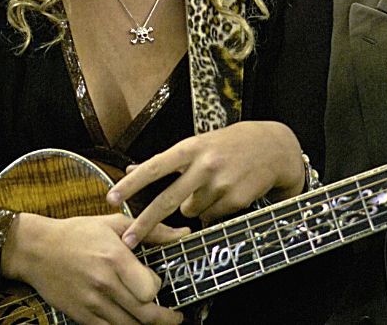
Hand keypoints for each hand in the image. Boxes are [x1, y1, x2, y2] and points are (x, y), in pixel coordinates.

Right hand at [1, 213, 187, 324]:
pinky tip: (131, 323)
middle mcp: (104, 284)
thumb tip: (184, 234)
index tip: (157, 283)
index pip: (149, 289)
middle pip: (144, 314)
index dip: (158, 288)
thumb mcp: (115, 224)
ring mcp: (91, 303)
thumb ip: (153, 232)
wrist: (36, 249)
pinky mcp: (79, 315)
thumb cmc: (78, 233)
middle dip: (165, 318)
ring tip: (156, 321)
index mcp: (115, 259)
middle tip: (176, 318)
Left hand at [107, 121, 305, 247]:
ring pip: (191, 211)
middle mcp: (205, 165)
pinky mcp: (236, 200)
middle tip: (128, 241)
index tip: (112, 198)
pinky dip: (214, 210)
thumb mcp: (198, 144)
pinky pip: (211, 216)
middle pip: (167, 200)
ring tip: (212, 188)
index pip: (155, 167)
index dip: (131, 184)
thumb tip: (129, 169)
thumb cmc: (230, 144)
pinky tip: (227, 193)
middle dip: (145, 223)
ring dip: (194, 206)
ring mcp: (221, 184)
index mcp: (191, 148)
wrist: (274, 148)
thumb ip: (165, 160)